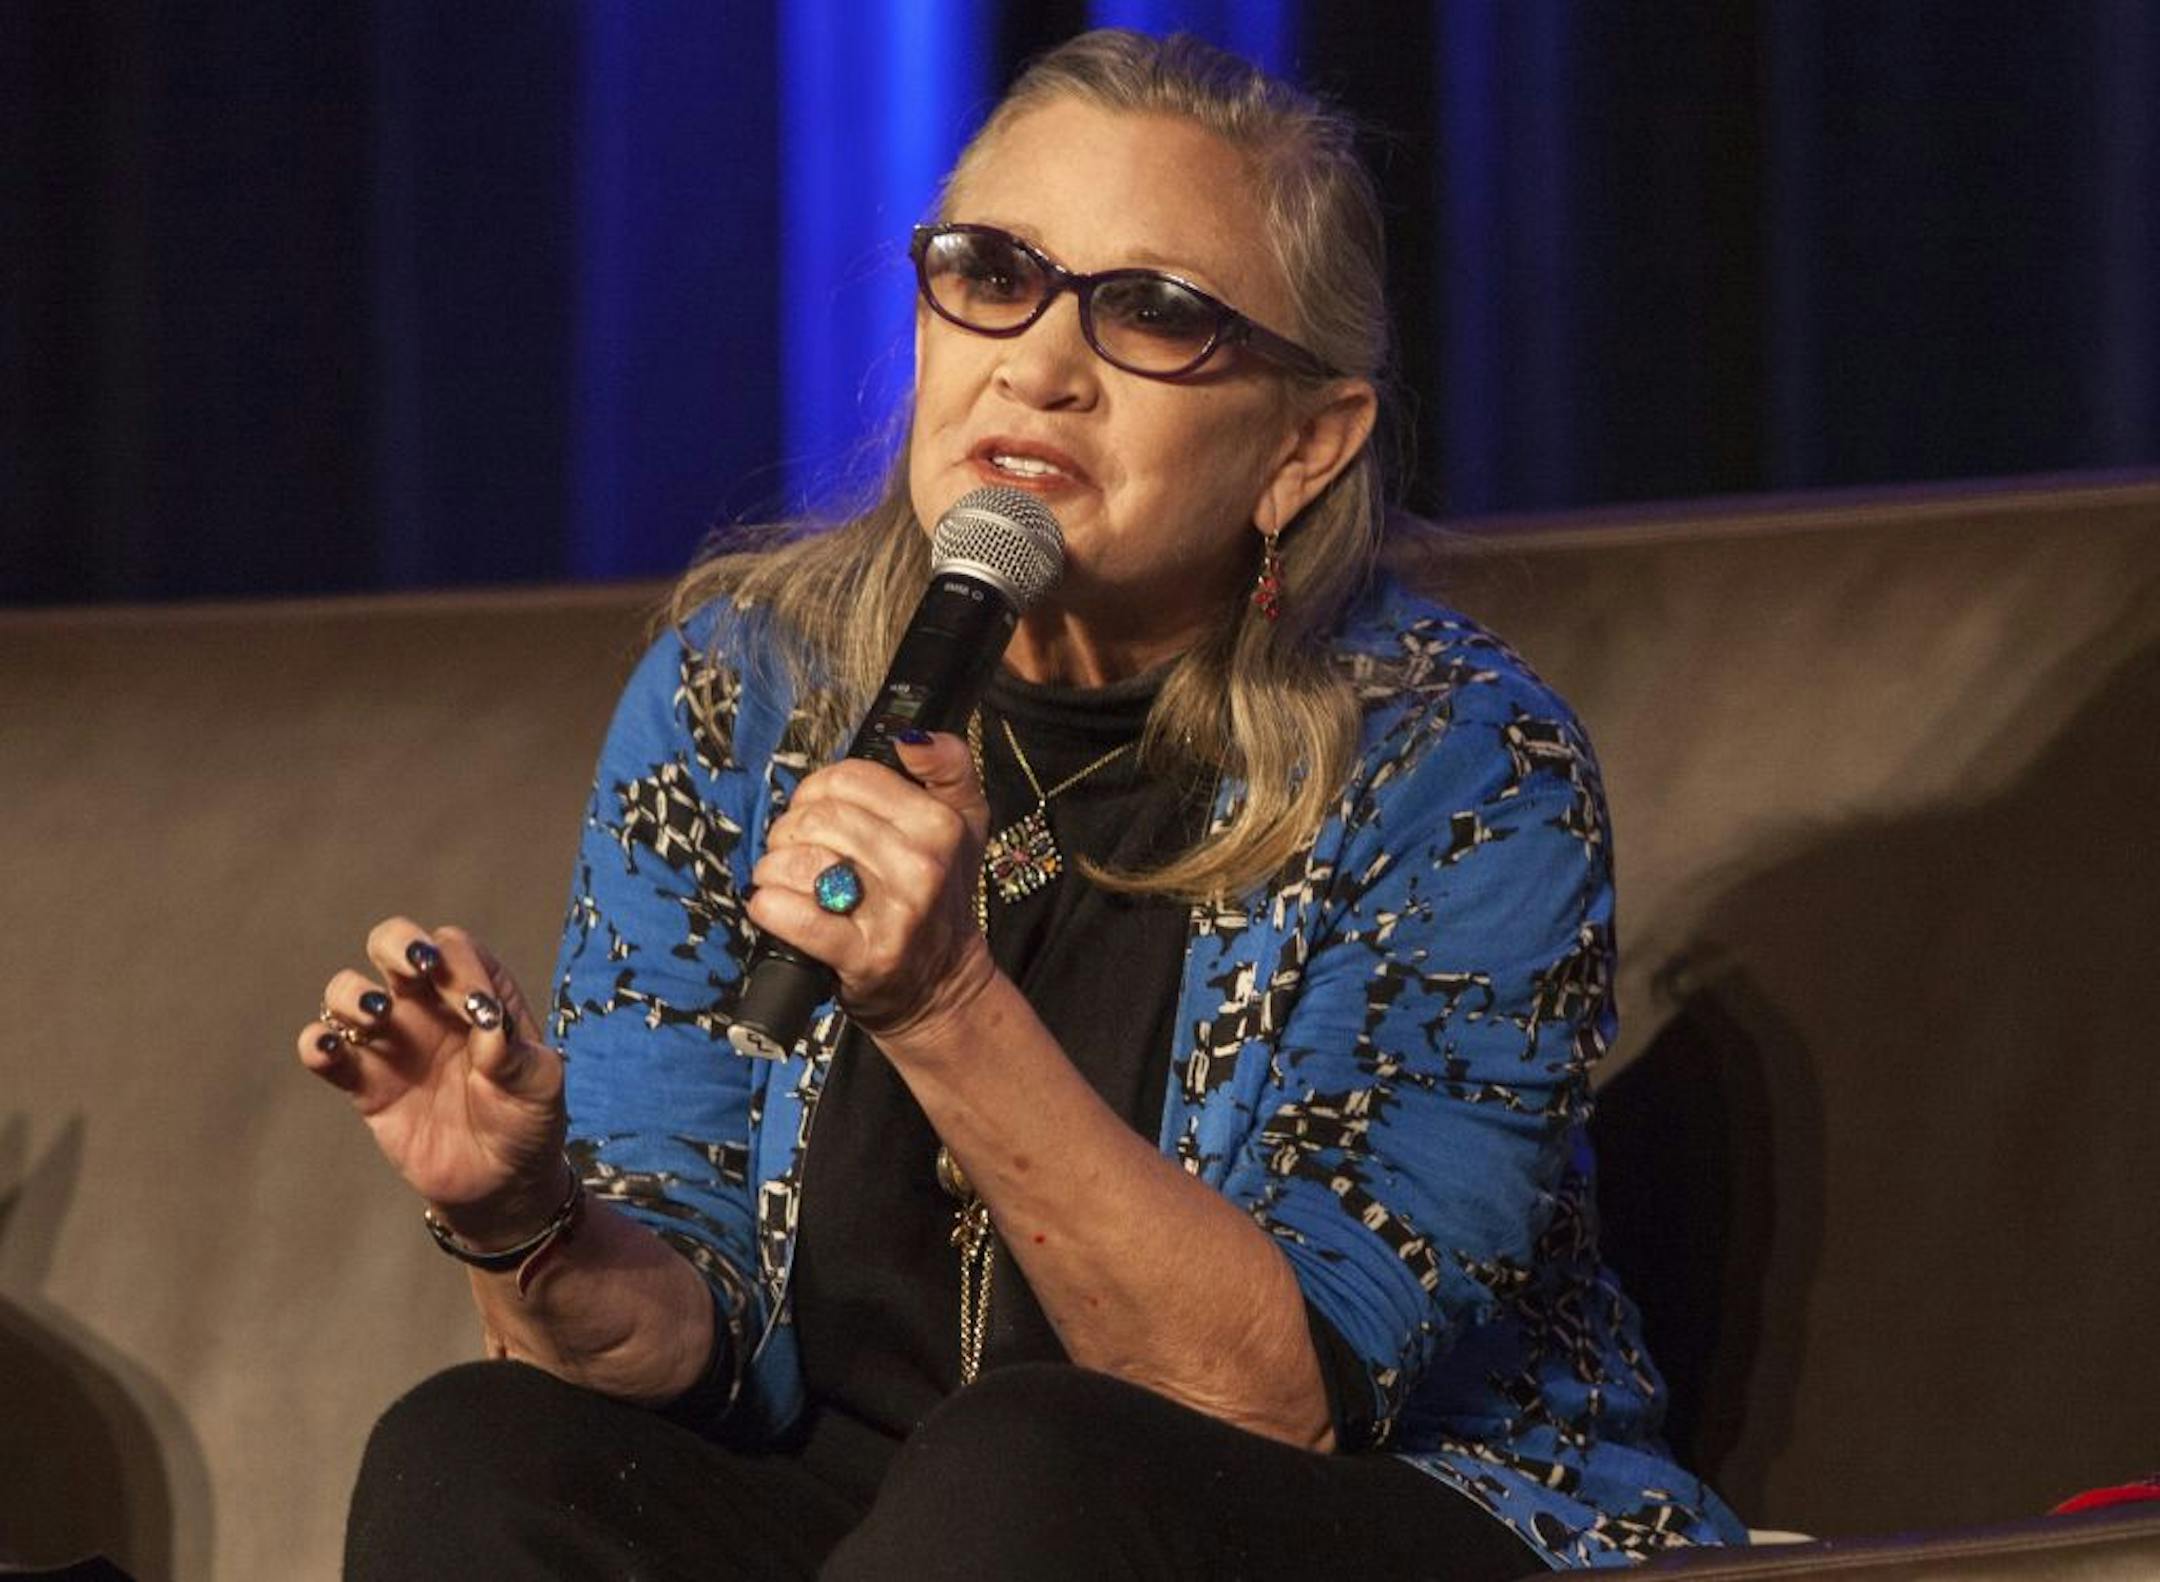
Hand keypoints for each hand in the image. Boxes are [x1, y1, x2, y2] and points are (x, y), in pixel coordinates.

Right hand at [297, 918, 566, 1247]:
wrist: (501, 1183)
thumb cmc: (528, 1120)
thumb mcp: (540, 1085)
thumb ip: (516, 1054)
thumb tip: (488, 1025)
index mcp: (478, 992)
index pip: (456, 950)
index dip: (461, 966)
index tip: (478, 1010)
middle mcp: (430, 1005)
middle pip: (394, 945)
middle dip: (397, 943)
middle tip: (413, 966)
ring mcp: (393, 1041)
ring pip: (349, 991)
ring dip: (352, 993)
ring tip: (376, 1015)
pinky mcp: (365, 1083)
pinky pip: (326, 1052)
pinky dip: (315, 1043)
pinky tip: (327, 1048)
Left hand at [747, 732, 996, 1039]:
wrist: (942, 983)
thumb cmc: (940, 895)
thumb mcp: (965, 822)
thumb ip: (950, 766)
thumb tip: (912, 738)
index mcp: (940, 825)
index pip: (848, 778)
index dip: (820, 790)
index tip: (821, 812)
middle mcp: (922, 867)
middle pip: (817, 818)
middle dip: (792, 830)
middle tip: (800, 851)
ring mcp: (894, 914)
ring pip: (798, 862)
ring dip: (774, 869)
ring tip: (784, 880)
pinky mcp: (863, 957)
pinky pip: (792, 915)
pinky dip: (769, 907)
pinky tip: (773, 907)